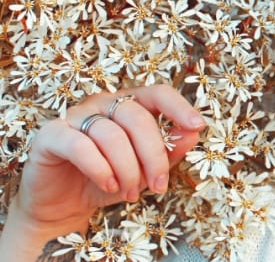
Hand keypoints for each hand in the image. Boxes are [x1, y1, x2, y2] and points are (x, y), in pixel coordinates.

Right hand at [15, 84, 203, 229]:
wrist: (63, 205)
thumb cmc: (108, 181)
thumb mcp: (145, 170)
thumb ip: (169, 150)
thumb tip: (194, 133)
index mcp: (128, 105)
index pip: (157, 93)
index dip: (179, 107)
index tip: (197, 125)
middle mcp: (102, 104)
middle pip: (137, 117)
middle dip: (153, 155)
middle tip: (158, 185)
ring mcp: (75, 116)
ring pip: (112, 135)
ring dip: (127, 169)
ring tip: (131, 192)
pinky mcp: (51, 135)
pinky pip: (81, 146)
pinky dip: (100, 168)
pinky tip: (109, 185)